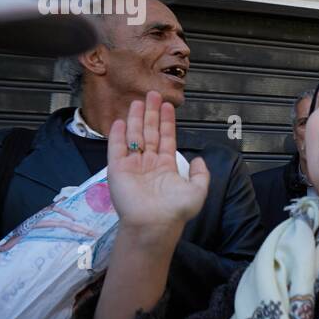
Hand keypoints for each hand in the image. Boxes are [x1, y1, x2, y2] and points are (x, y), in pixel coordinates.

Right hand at [105, 92, 209, 235]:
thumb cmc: (175, 210)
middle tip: (152, 94)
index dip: (167, 122)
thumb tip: (200, 160)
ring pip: (134, 136)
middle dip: (151, 114)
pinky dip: (118, 135)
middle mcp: (148, 164)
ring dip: (136, 119)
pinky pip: (117, 148)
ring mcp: (132, 166)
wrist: (154, 224)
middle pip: (150, 132)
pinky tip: (121, 121)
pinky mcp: (117, 170)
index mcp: (166, 167)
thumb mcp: (198, 191)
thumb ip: (201, 175)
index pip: (166, 138)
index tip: (168, 106)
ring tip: (138, 101)